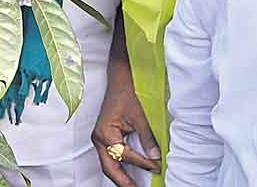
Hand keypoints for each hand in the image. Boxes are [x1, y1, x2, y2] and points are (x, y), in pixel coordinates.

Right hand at [92, 61, 160, 186]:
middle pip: (109, 167)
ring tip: (132, 186)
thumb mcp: (140, 117)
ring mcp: (100, 139)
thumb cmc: (127, 94)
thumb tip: (155, 157)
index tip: (157, 167)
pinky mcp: (105, 137)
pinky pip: (110, 157)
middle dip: (122, 181)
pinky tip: (129, 173)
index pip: (125, 155)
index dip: (142, 163)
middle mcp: (99, 138)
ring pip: (108, 164)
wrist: (120, 80)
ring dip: (120, 177)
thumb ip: (147, 138)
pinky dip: (119, 167)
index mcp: (106, 133)